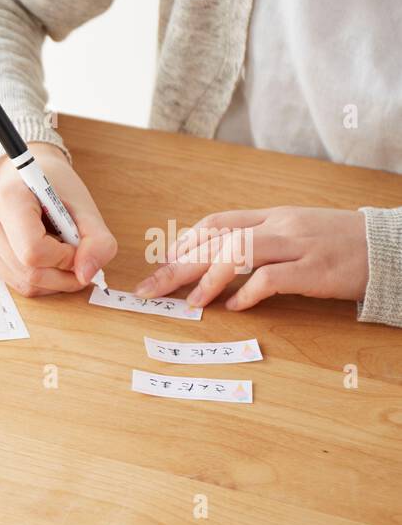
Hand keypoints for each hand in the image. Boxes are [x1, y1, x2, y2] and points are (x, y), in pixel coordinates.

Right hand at [0, 142, 117, 296]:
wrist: (28, 180)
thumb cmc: (56, 189)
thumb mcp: (85, 207)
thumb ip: (97, 240)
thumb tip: (86, 275)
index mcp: (7, 198)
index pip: (34, 251)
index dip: (65, 258)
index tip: (79, 246)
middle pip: (29, 273)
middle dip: (63, 275)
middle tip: (79, 261)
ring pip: (24, 284)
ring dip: (54, 280)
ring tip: (62, 256)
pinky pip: (16, 284)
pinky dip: (40, 280)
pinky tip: (46, 260)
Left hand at [134, 207, 368, 310]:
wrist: (391, 245)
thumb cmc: (340, 244)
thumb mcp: (295, 233)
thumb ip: (258, 243)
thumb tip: (215, 265)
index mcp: (272, 216)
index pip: (217, 222)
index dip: (184, 243)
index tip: (161, 263)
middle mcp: (280, 226)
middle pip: (216, 240)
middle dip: (177, 265)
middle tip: (148, 288)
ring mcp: (298, 245)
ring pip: (238, 253)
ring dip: (206, 280)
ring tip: (189, 304)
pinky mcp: (315, 269)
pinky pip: (272, 279)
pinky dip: (248, 294)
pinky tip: (235, 308)